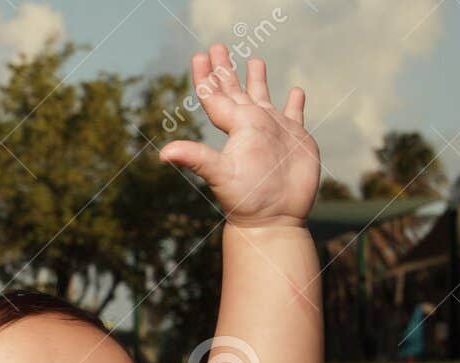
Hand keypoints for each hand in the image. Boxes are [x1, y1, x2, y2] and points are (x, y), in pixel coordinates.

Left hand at [159, 44, 319, 226]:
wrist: (275, 218)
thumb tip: (163, 154)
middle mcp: (252, 125)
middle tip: (217, 47)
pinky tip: (295, 92)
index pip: (216, 94)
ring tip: (254, 60)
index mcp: (235, 126)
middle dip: (226, 68)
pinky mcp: (295, 138)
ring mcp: (274, 130)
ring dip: (258, 80)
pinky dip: (295, 103)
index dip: (207, 75)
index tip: (200, 54)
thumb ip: (196, 158)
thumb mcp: (220, 173)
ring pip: (263, 97)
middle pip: (235, 89)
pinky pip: (295, 114)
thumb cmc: (246, 199)